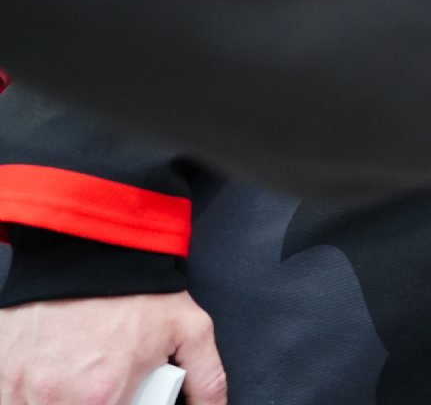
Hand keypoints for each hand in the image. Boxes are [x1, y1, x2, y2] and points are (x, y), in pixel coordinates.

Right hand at [0, 292, 225, 404]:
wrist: (88, 246)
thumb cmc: (139, 289)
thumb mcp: (190, 330)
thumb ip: (206, 380)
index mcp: (102, 396)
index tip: (127, 396)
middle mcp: (53, 399)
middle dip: (98, 404)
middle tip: (109, 384)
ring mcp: (18, 389)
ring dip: (62, 400)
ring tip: (80, 375)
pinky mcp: (1, 375)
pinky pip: (15, 400)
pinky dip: (31, 397)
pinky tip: (54, 377)